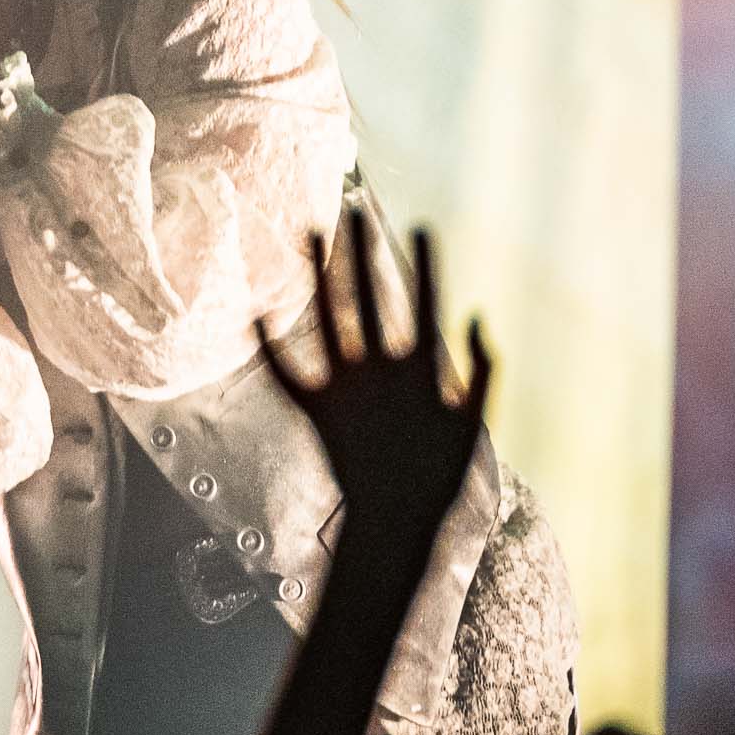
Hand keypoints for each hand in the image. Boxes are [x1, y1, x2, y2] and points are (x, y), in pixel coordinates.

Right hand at [257, 215, 490, 535]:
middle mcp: (380, 369)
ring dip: (322, 280)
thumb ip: (480, 371)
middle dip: (365, 256)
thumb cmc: (436, 479)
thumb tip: (479, 317)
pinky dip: (269, 349)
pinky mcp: (319, 411)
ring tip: (313, 236)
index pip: (425, 304)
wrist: (397, 523)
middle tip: (357, 211)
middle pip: (372, 300)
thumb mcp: (470, 424)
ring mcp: (348, 386)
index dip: (426, 266)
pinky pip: (288, 374)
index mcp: (420, 369)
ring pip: (331, 321)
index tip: (424, 226)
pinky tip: (254, 317)